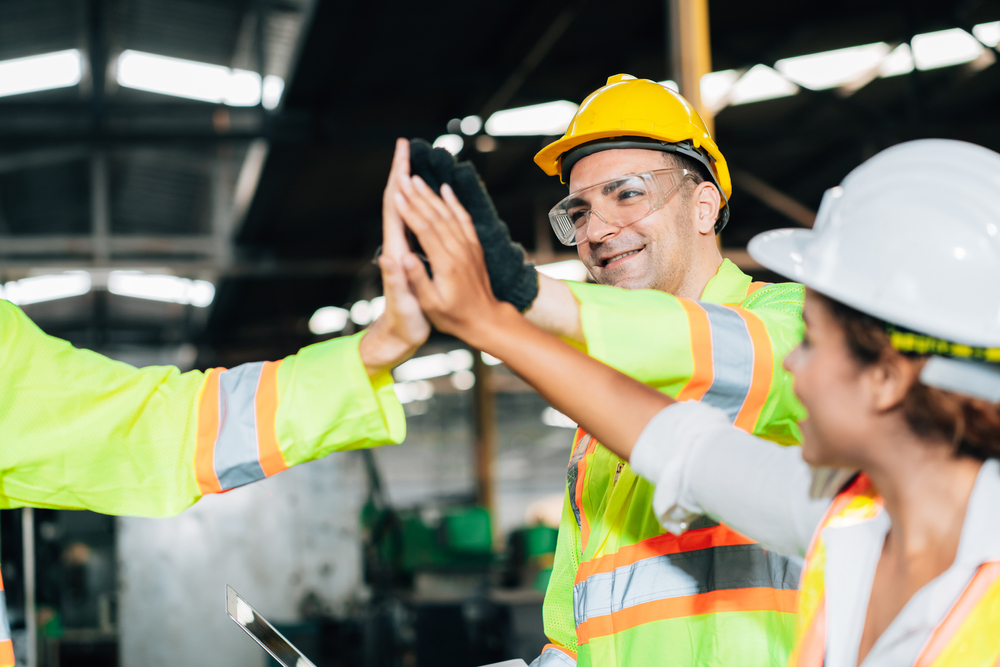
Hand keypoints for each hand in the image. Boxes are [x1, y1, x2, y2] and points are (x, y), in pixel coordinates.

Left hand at [359, 140, 430, 376]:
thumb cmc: (403, 324)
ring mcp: (402, 251)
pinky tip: (427, 199)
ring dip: (408, 185)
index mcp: (396, 252)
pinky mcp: (410, 258)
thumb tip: (391, 257)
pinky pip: (415, 223)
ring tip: (415, 163)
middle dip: (400, 172)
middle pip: (396, 201)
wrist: (397, 337)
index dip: (397, 179)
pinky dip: (420, 205)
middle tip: (406, 146)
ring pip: (405, 209)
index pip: (394, 207)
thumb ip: (398, 281)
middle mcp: (396, 246)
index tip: (402, 154)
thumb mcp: (404, 304)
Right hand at [395, 175, 517, 343]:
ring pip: (449, 214)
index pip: (425, 231)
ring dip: (432, 195)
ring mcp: (469, 247)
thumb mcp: (431, 304)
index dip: (409, 212)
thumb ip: (418, 279)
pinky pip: (464, 219)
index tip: (396, 196)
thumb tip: (403, 258)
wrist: (486, 320)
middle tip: (402, 178)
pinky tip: (445, 189)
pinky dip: (454, 202)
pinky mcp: (475, 247)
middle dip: (417, 196)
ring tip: (416, 179)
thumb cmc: (454, 316)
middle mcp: (459, 251)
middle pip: (436, 216)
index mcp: (446, 264)